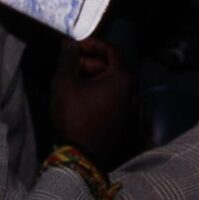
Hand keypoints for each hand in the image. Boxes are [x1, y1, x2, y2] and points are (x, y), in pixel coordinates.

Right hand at [51, 36, 136, 168]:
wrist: (82, 156)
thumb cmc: (74, 116)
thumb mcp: (65, 83)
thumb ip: (68, 59)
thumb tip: (69, 43)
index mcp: (123, 78)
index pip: (113, 50)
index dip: (94, 44)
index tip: (77, 46)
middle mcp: (133, 92)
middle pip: (114, 67)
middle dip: (92, 62)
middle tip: (72, 65)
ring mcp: (132, 108)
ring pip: (114, 84)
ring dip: (96, 77)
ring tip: (74, 81)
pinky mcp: (126, 122)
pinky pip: (116, 99)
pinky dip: (102, 92)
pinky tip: (83, 97)